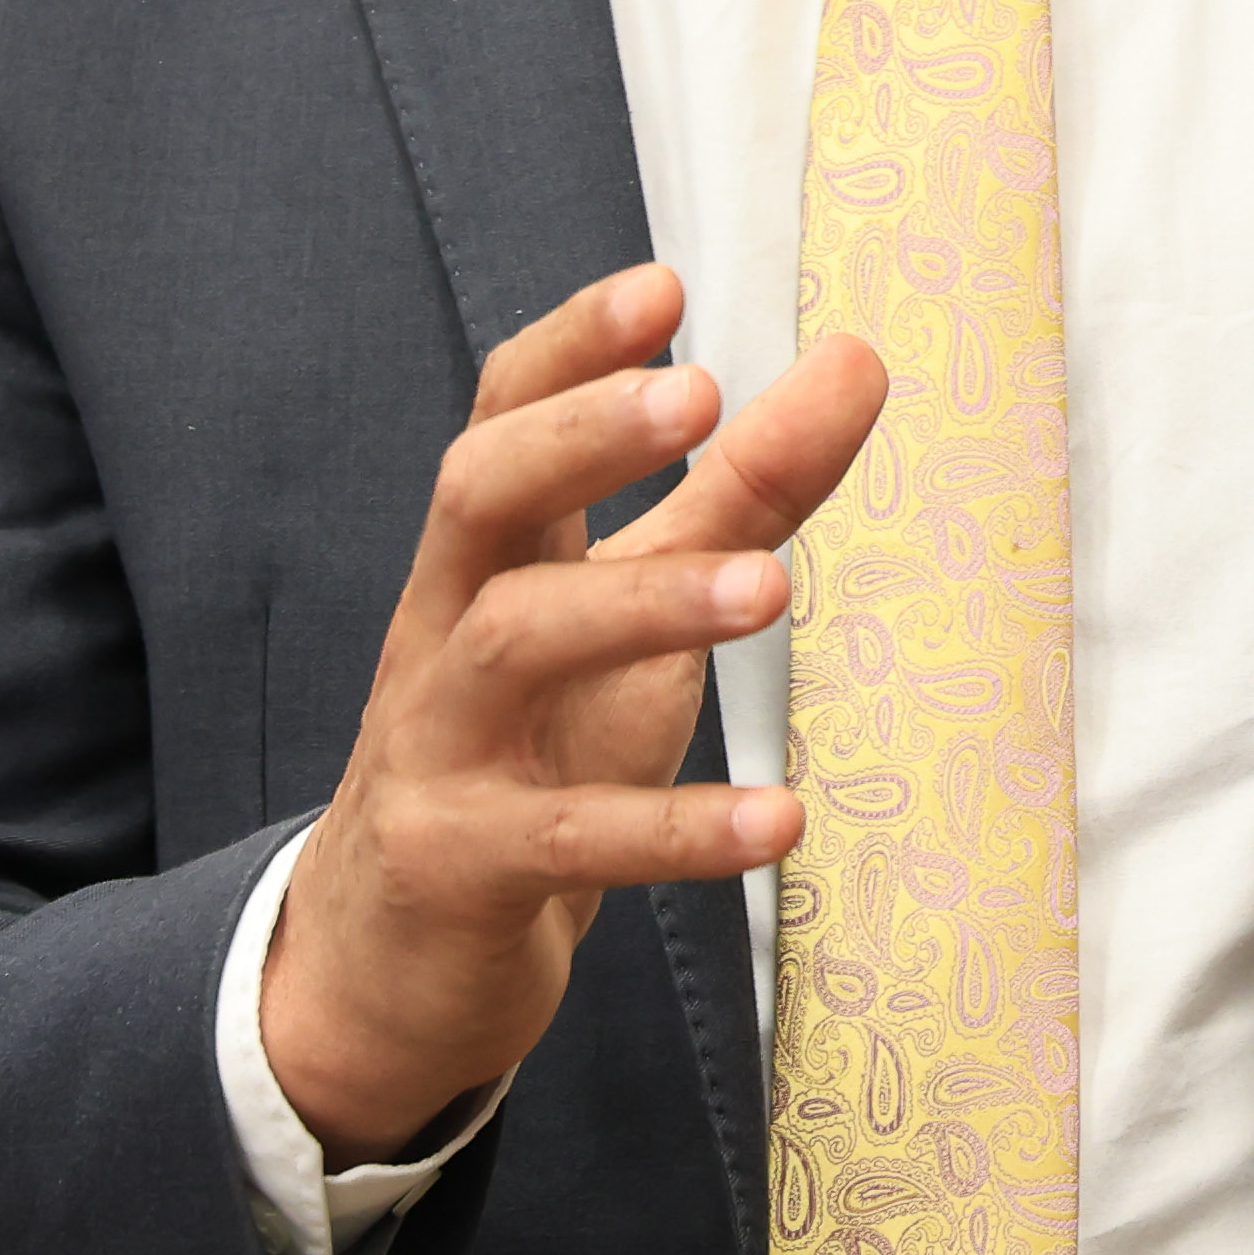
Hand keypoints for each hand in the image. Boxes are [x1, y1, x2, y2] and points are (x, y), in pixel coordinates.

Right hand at [258, 264, 884, 1159]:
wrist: (395, 967)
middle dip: (579, 436)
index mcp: (485, 560)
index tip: (663, 287)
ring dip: (643, 605)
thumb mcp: (639, 617)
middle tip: (697, 396)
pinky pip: (566, 838)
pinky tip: (779, 822)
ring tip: (770, 585)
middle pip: (477, 497)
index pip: (502, 421)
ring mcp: (438, 748)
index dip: (571, 351)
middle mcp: (443, 633)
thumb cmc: (531, 755)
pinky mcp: (460, 866)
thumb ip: (744, 494)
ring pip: (513, 645)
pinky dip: (674, 832)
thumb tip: (858, 358)